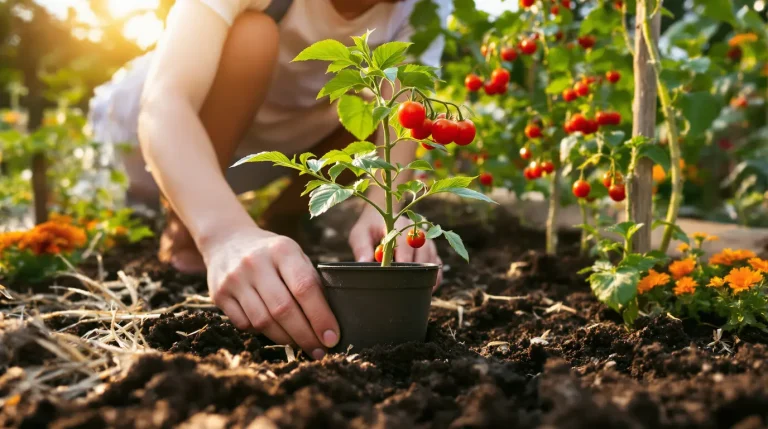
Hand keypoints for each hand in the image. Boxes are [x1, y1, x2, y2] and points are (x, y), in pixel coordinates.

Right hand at [201, 226, 339, 358]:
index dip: (321, 316)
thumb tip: (328, 319)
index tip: (331, 337)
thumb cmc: (271, 254)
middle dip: (305, 335)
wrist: (227, 241)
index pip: (305, 288)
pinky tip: (275, 332)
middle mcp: (256, 263)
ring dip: (286, 339)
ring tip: (301, 345)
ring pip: (263, 321)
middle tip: (319, 351)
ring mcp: (235, 279)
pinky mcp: (219, 295)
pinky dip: (262, 333)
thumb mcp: (293, 254)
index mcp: (282, 250)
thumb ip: (309, 280)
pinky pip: (245, 324)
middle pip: (283, 309)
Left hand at [348, 206, 442, 288]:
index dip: (404, 257)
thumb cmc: (370, 228)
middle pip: (424, 251)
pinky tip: (428, 289)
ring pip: (433, 258)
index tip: (400, 270)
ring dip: (427, 274)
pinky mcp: (430, 249)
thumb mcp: (360, 234)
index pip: (406, 242)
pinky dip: (435, 276)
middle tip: (409, 286)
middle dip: (417, 269)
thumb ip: (362, 247)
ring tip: (418, 290)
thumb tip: (364, 262)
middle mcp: (417, 231)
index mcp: (400, 225)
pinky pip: (437, 263)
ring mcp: (426, 240)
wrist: (383, 217)